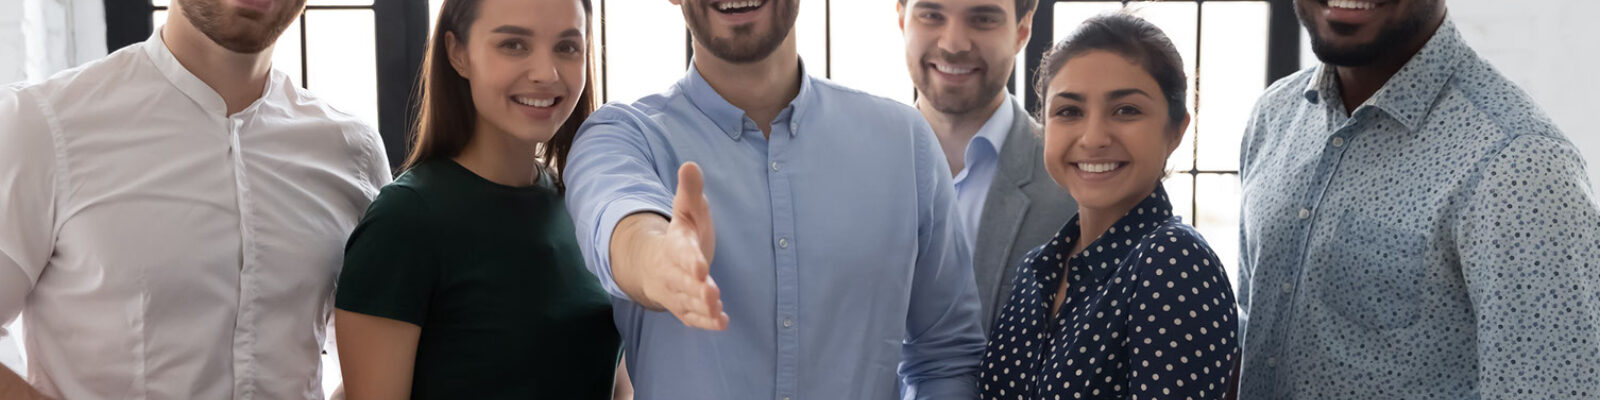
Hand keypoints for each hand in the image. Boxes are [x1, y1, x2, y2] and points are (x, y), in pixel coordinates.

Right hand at [638, 162, 727, 329]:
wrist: (659, 263)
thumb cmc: (683, 233)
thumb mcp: (687, 209)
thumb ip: (690, 190)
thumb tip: (691, 164)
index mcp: (675, 244)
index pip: (681, 252)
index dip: (690, 259)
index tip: (701, 266)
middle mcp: (672, 270)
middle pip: (683, 281)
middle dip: (696, 288)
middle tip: (712, 294)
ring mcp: (676, 291)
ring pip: (687, 301)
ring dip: (701, 308)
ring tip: (717, 310)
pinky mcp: (683, 307)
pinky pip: (691, 317)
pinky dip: (704, 322)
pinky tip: (721, 323)